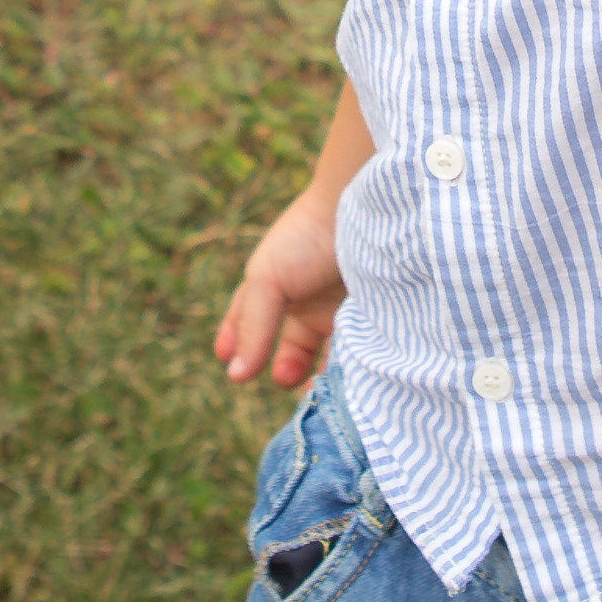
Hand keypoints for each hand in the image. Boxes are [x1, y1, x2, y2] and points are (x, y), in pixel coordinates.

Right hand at [214, 190, 347, 388]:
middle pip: (292, 348)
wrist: (365, 212)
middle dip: (286, 370)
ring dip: (317, 378)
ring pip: (327, 357)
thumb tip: (234, 376)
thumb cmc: (307, 239)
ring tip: (315, 390)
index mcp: (277, 285)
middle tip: (285, 377)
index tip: (231, 370)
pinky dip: (349, 373)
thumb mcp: (267, 279)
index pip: (251, 320)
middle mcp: (309, 299)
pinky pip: (358, 354)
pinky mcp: (371, 318)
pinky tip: (344, 381)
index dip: (238, 343)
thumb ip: (252, 327)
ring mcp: (340, 309)